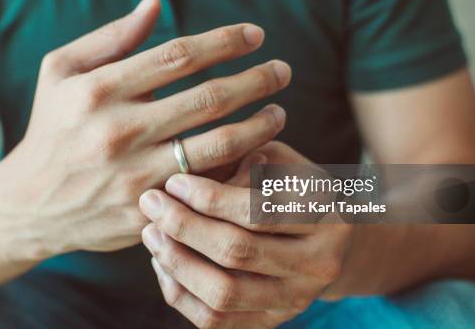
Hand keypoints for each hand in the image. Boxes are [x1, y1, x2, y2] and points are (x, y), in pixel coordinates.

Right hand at [0, 0, 291, 261]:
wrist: (29, 205)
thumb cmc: (50, 128)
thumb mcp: (60, 71)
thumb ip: (111, 37)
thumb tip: (156, 1)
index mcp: (97, 90)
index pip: (179, 56)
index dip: (226, 41)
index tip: (256, 35)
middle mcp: (117, 132)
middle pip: (209, 99)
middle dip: (257, 80)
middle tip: (283, 71)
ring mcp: (133, 175)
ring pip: (218, 145)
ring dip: (260, 125)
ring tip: (280, 111)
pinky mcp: (145, 211)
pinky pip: (206, 187)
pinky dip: (236, 167)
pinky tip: (255, 153)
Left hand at [139, 142, 352, 328]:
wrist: (322, 235)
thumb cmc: (288, 185)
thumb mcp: (273, 161)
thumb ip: (238, 166)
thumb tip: (184, 185)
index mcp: (325, 215)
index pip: (257, 211)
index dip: (209, 197)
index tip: (173, 181)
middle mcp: (319, 263)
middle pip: (238, 252)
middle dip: (184, 227)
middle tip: (150, 203)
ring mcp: (296, 299)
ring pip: (224, 293)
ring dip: (177, 263)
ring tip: (150, 234)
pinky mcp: (272, 322)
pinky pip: (216, 320)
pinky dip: (180, 294)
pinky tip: (162, 264)